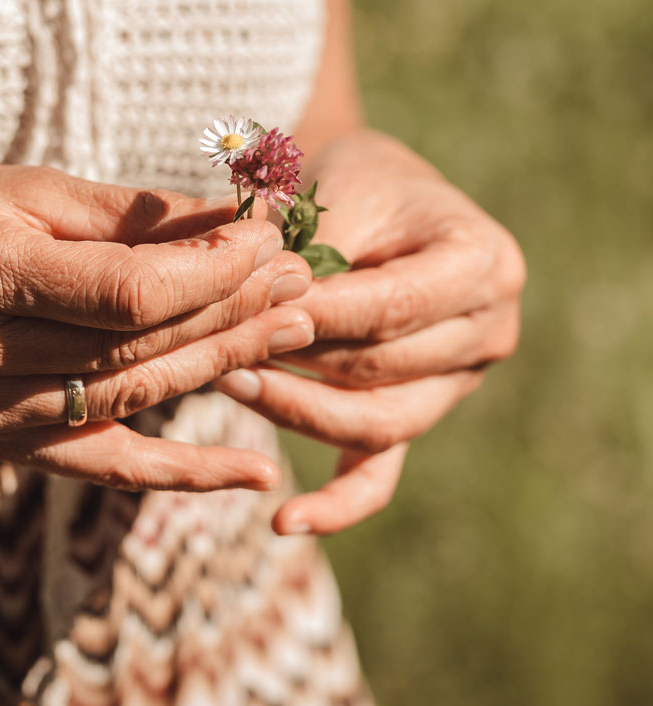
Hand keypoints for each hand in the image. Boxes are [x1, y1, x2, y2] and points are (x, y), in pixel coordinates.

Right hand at [0, 164, 314, 491]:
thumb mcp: (27, 192)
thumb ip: (132, 217)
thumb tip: (232, 224)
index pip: (129, 292)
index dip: (214, 270)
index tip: (270, 240)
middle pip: (138, 348)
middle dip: (232, 313)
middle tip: (302, 284)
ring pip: (131, 401)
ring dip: (221, 368)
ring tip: (291, 333)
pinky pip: (100, 466)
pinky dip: (181, 472)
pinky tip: (255, 476)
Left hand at [215, 130, 525, 533]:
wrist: (382, 197)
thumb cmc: (361, 183)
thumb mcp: (342, 191)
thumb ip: (310, 251)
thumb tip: (254, 308)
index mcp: (485, 264)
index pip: (389, 308)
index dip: (313, 317)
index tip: (243, 315)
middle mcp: (488, 331)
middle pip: (379, 370)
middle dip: (293, 361)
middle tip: (217, 344)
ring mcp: (456, 383)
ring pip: (375, 424)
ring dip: (295, 411)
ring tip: (227, 381)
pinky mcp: (418, 413)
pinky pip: (382, 472)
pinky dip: (336, 503)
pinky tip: (284, 521)